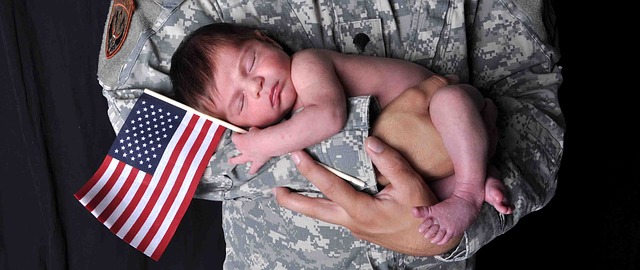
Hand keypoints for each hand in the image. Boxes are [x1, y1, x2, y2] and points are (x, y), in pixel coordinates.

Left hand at [229, 127, 271, 173]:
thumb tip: (253, 131)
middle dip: (237, 145)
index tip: (239, 132)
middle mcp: (243, 149)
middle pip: (237, 147)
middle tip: (237, 145)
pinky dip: (253, 170)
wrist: (269, 143)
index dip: (236, 134)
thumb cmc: (262, 135)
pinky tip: (251, 172)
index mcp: (240, 140)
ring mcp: (249, 156)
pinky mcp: (257, 162)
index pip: (234, 137)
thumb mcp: (255, 129)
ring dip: (235, 160)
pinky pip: (254, 167)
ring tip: (231, 161)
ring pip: (239, 160)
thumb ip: (252, 131)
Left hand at [274, 136, 461, 255]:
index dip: (311, 170)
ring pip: (324, 214)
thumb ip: (391, 163)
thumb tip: (370, 142)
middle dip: (294, 200)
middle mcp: (353, 221)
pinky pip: (337, 214)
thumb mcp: (411, 185)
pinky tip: (321, 196)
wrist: (432, 241)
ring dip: (305, 204)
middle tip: (276, 190)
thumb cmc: (423, 214)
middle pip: (316, 211)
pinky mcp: (361, 226)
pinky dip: (324, 204)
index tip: (295, 155)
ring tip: (287, 194)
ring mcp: (356, 226)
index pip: (331, 187)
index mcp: (363, 211)